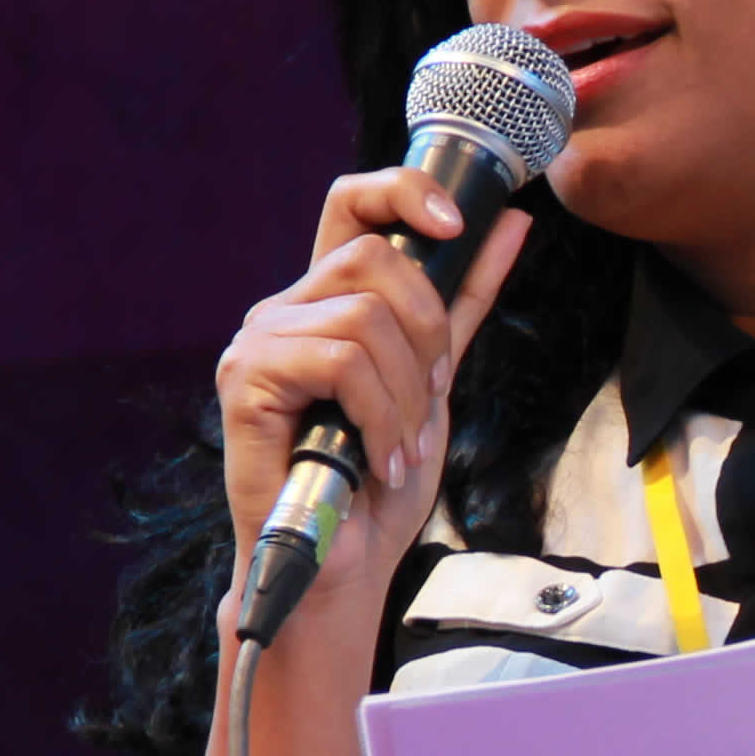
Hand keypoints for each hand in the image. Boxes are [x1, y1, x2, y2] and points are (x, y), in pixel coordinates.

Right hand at [212, 171, 532, 618]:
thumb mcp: (436, 378)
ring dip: (405, 392)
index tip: (459, 225)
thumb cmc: (378, 481)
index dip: (405, 191)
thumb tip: (509, 221)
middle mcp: (285, 310)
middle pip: (373, 257)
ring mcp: (258, 343)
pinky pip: (340, 363)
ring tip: (399, 443)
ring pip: (363, 318)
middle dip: (427, 330)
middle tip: (427, 396)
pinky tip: (378, 456)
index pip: (354, 203)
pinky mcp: (245, 381)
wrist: (343, 564)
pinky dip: (379, 416)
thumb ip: (463, 302)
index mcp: (326, 301)